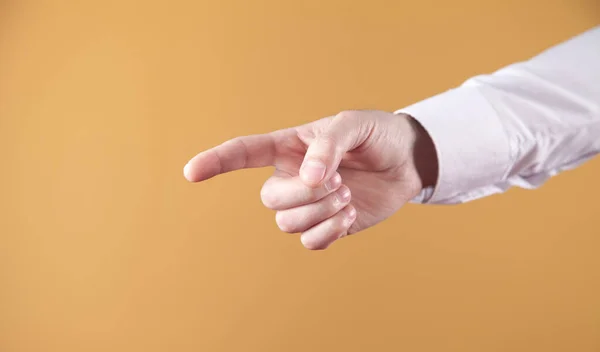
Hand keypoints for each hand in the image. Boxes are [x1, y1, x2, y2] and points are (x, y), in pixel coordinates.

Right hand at [183, 110, 437, 249]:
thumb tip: (308, 178)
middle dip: (304, 196)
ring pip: (287, 224)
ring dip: (320, 213)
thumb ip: (327, 146)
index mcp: (289, 147)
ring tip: (347, 194)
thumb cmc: (376, 135)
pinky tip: (349, 215)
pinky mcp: (327, 227)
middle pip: (270, 200)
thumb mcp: (353, 125)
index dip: (216, 161)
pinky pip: (310, 243)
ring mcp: (308, 205)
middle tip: (339, 181)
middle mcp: (291, 178)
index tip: (191, 173)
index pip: (244, 153)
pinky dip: (330, 232)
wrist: (406, 162)